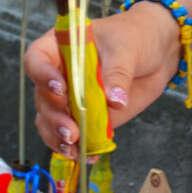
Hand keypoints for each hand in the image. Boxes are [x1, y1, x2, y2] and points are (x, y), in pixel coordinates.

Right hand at [23, 2, 180, 150]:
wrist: (154, 54)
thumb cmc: (134, 37)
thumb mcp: (126, 49)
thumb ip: (117, 74)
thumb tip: (114, 100)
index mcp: (59, 47)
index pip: (37, 60)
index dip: (42, 75)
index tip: (60, 88)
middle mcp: (58, 74)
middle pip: (42, 98)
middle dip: (54, 116)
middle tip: (72, 129)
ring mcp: (69, 99)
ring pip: (49, 121)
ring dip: (57, 136)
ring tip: (75, 147)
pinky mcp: (85, 118)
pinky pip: (70, 136)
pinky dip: (74, 148)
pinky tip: (87, 155)